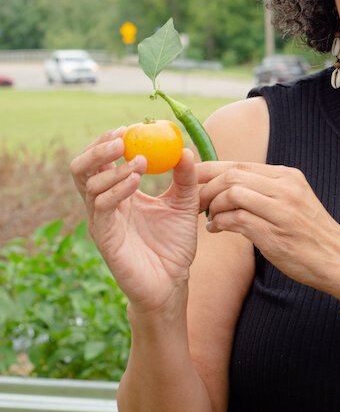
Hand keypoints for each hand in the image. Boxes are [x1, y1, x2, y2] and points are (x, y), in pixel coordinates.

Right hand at [70, 130, 200, 312]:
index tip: (128, 129)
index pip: (101, 160)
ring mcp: (101, 220)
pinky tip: (136, 181)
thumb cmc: (175, 245)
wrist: (173, 282)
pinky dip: (117, 188)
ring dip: (113, 167)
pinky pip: (101, 206)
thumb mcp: (185, 205)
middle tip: (122, 139)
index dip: (108, 142)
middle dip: (98, 149)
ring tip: (140, 163)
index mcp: (119, 193)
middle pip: (82, 167)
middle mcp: (104, 204)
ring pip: (88, 183)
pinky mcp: (104, 236)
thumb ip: (185, 178)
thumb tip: (185, 149)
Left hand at [197, 161, 339, 299]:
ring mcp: (281, 210)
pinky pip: (237, 220)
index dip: (210, 169)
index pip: (239, 164)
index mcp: (287, 176)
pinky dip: (220, 223)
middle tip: (193, 201)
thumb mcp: (292, 201)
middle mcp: (285, 187)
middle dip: (205, 187)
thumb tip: (228, 186)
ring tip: (208, 218)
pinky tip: (216, 229)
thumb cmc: (310, 235)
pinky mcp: (276, 234)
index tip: (192, 178)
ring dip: (212, 206)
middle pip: (232, 175)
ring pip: (232, 193)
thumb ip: (265, 191)